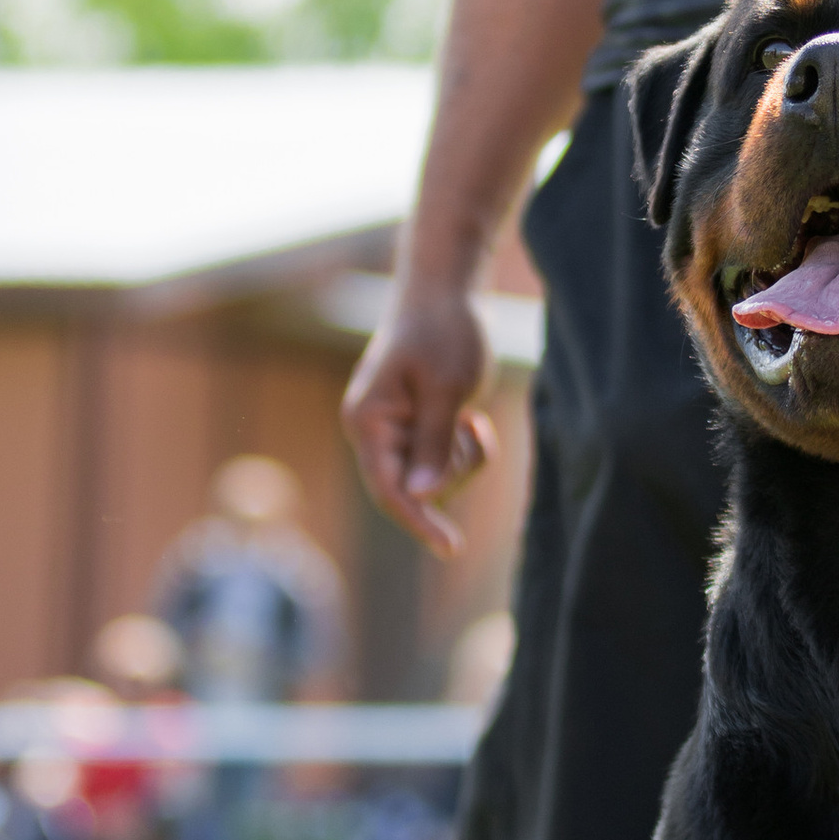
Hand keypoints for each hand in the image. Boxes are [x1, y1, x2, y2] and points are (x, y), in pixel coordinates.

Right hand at [342, 274, 497, 556]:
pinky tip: (472, 418)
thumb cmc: (444, 331)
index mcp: (367, 421)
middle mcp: (372, 432)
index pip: (388, 490)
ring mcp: (394, 433)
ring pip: (437, 481)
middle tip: (468, 425)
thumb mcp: (447, 387)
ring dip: (464, 458)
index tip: (453, 548)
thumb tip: (421, 496)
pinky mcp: (417, 432)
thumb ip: (434, 443)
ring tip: (469, 415)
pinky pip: (447, 465)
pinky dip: (467, 450)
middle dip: (454, 469)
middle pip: (416, 490)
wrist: (445, 291)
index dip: (420, 522)